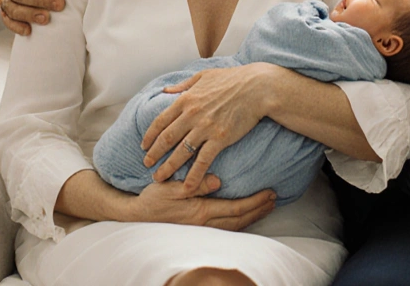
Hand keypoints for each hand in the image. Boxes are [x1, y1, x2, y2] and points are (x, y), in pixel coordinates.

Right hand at [131, 175, 275, 230]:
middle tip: (274, 199)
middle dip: (259, 210)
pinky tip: (245, 217)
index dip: (255, 202)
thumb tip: (217, 180)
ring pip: (234, 226)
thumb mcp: (169, 187)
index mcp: (200, 210)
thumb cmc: (151, 200)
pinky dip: (240, 223)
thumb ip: (194, 183)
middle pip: (239, 220)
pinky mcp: (198, 230)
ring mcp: (201, 229)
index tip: (269, 193)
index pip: (235, 208)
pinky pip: (226, 228)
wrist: (135, 217)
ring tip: (266, 207)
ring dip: (252, 217)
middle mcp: (204, 223)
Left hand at [141, 64, 274, 192]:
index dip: (150, 136)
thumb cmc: (233, 78)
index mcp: (186, 100)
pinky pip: (203, 161)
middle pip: (166, 139)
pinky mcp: (220, 139)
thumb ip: (183, 85)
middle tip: (146, 165)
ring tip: (158, 178)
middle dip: (154, 154)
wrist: (257, 87)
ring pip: (180, 152)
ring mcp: (205, 128)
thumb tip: (166, 90)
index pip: (160, 121)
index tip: (144, 146)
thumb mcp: (203, 75)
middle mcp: (191, 115)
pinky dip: (193, 176)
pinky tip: (187, 187)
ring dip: (167, 167)